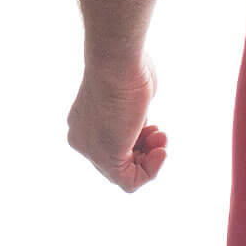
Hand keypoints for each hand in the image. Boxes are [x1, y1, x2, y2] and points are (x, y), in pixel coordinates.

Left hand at [66, 55, 167, 191]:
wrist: (117, 63)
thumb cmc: (125, 67)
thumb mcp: (129, 91)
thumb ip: (131, 111)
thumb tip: (140, 117)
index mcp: (85, 122)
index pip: (113, 143)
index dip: (139, 140)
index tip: (154, 125)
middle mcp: (83, 138)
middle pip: (118, 158)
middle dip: (145, 149)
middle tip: (159, 133)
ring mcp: (92, 150)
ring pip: (123, 173)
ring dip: (150, 159)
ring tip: (161, 137)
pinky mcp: (106, 158)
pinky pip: (128, 182)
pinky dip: (150, 172)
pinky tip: (161, 152)